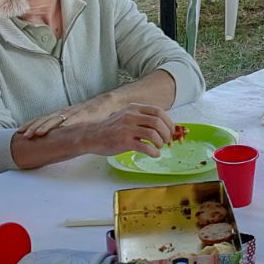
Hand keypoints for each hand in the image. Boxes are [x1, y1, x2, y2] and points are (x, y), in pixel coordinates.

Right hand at [57, 101, 175, 157]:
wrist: (91, 136)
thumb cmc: (110, 129)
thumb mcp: (125, 116)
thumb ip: (140, 118)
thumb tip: (160, 125)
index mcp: (133, 108)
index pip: (158, 111)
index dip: (168, 121)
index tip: (171, 130)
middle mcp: (131, 116)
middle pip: (157, 122)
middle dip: (166, 132)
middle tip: (167, 141)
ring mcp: (127, 128)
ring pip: (153, 133)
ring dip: (160, 142)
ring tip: (159, 147)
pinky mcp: (124, 141)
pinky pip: (145, 146)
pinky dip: (153, 151)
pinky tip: (154, 154)